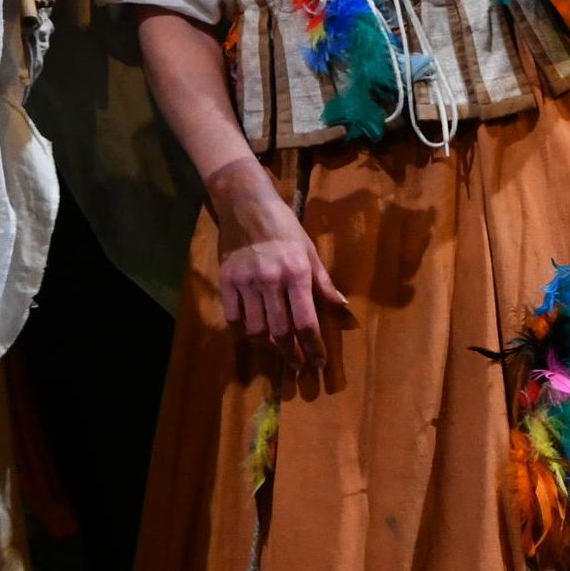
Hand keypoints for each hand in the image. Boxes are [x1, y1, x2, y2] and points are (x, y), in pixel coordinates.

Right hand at [208, 159, 347, 356]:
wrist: (246, 204)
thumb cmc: (284, 226)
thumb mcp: (309, 251)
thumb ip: (324, 283)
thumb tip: (343, 310)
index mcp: (296, 273)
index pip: (306, 321)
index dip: (314, 347)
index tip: (319, 362)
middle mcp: (271, 281)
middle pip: (281, 331)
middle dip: (292, 354)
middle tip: (299, 366)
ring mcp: (246, 282)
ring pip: (256, 329)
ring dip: (269, 347)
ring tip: (278, 352)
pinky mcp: (226, 281)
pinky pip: (233, 318)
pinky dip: (243, 332)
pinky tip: (253, 336)